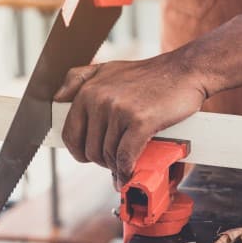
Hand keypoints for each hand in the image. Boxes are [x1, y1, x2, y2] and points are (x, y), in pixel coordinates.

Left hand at [53, 52, 205, 188]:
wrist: (184, 71)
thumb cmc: (149, 75)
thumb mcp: (108, 68)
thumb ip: (78, 79)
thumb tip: (57, 98)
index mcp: (88, 90)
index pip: (70, 133)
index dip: (80, 151)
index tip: (90, 156)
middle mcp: (99, 99)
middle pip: (89, 149)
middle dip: (101, 161)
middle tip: (115, 160)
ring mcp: (119, 110)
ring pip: (108, 155)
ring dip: (117, 167)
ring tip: (127, 165)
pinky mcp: (140, 121)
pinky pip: (126, 157)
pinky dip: (127, 171)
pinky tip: (130, 174)